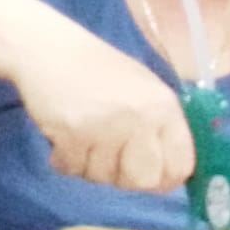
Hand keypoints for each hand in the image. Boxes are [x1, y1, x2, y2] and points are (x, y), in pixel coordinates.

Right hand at [16, 28, 195, 192]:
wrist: (48, 49)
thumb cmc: (98, 69)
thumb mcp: (143, 89)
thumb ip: (159, 128)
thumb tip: (166, 172)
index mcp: (164, 106)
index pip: (180, 165)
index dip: (165, 179)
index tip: (150, 178)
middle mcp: (140, 118)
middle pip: (142, 180)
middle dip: (125, 178)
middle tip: (111, 163)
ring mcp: (105, 127)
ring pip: (103, 177)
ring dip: (90, 167)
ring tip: (83, 142)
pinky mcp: (71, 133)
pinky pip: (72, 169)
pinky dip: (64, 161)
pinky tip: (63, 141)